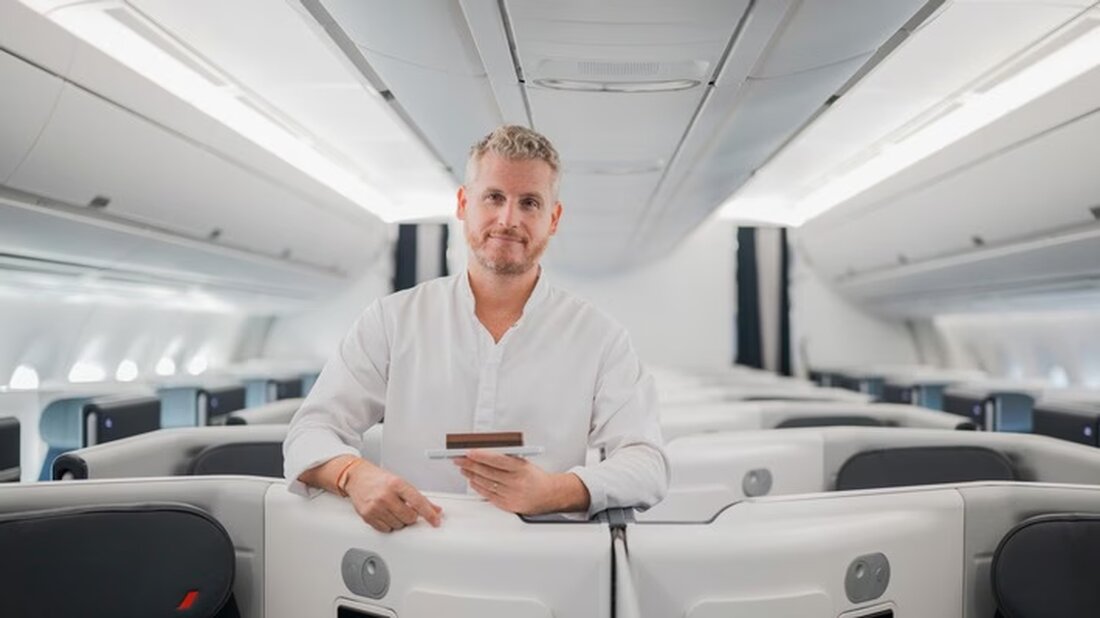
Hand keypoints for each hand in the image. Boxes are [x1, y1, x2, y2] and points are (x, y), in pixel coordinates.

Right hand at [344, 461, 442, 532]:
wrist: (356, 477)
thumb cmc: (378, 479)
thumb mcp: (400, 482)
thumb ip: (418, 497)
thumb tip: (435, 509)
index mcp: (396, 484)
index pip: (418, 502)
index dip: (429, 514)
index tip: (436, 521)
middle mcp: (385, 495)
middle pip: (409, 517)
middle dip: (411, 516)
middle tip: (406, 509)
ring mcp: (376, 507)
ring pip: (398, 525)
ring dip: (400, 521)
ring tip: (393, 510)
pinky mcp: (367, 516)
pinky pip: (386, 529)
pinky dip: (389, 525)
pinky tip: (386, 514)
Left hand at [453, 450, 589, 514]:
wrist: (549, 495)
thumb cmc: (535, 476)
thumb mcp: (524, 462)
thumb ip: (506, 458)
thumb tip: (484, 453)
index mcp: (521, 468)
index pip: (497, 460)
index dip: (481, 456)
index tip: (468, 451)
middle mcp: (516, 482)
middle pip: (487, 472)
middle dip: (470, 464)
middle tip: (459, 458)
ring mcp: (511, 495)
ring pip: (485, 483)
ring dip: (471, 475)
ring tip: (463, 468)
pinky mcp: (508, 505)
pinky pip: (488, 495)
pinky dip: (478, 487)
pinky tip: (472, 481)